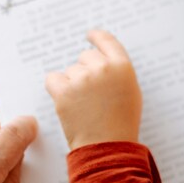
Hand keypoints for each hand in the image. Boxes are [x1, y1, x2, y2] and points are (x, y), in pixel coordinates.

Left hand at [45, 30, 141, 149]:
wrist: (108, 147)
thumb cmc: (121, 123)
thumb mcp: (130, 92)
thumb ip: (117, 72)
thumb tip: (102, 60)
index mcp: (122, 66)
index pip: (107, 41)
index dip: (96, 37)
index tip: (89, 35)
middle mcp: (102, 68)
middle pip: (85, 57)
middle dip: (86, 71)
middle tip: (90, 93)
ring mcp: (82, 78)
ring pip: (70, 71)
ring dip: (73, 83)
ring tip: (84, 106)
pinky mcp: (63, 91)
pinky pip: (53, 79)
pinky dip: (57, 88)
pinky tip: (67, 102)